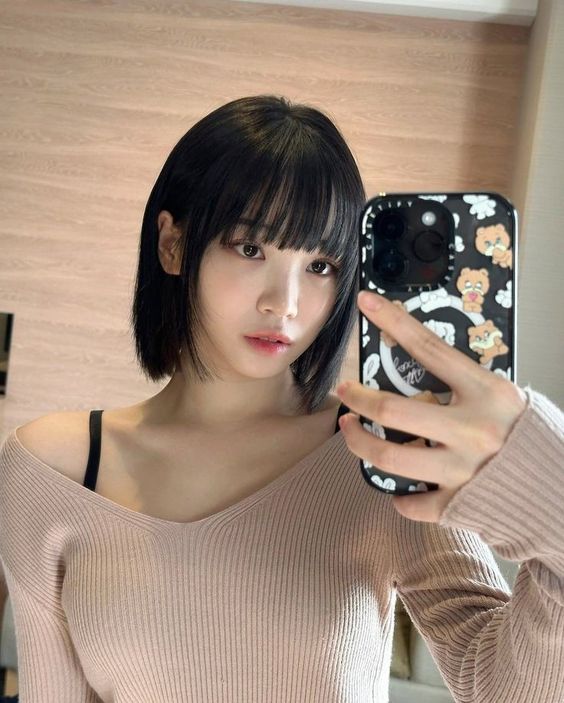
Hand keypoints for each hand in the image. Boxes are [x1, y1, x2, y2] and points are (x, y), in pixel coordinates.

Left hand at [336, 290, 527, 522]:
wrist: (563, 489)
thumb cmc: (530, 437)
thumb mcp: (503, 398)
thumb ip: (463, 388)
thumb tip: (418, 377)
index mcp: (486, 393)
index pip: (429, 349)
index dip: (393, 323)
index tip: (367, 303)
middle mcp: (472, 430)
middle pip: (392, 410)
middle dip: (356, 398)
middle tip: (344, 392)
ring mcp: (463, 469)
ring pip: (389, 456)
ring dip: (358, 442)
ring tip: (351, 430)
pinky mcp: (459, 503)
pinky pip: (410, 501)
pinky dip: (399, 495)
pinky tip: (399, 487)